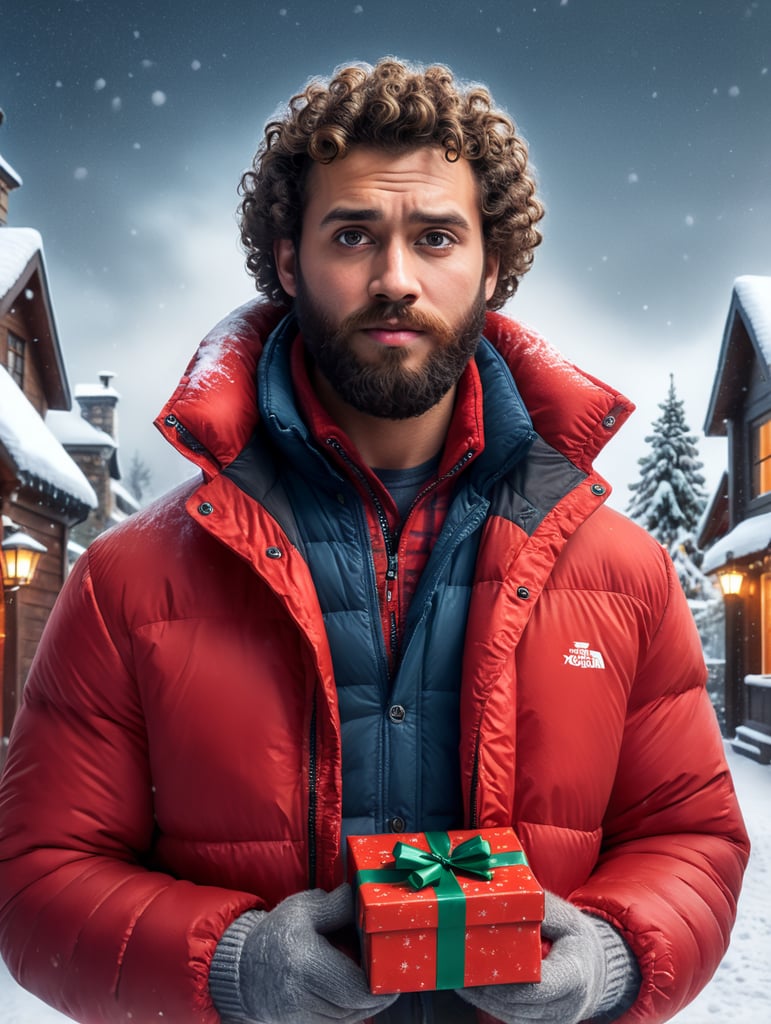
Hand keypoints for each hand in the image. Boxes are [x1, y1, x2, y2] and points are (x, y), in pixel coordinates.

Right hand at [233, 884, 397, 1023]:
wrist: (241, 969)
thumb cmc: (275, 936)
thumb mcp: (302, 909)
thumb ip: (336, 905)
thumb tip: (363, 897)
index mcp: (304, 962)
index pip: (355, 988)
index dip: (380, 987)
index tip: (392, 975)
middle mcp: (301, 995)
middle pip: (356, 1006)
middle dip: (377, 994)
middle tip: (388, 977)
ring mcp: (300, 1017)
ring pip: (349, 1018)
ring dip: (364, 1003)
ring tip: (370, 981)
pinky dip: (350, 1011)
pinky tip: (352, 993)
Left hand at [456, 891, 637, 1023]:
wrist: (595, 969)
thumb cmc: (578, 940)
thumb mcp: (568, 919)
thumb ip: (544, 910)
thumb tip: (516, 895)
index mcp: (574, 976)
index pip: (537, 988)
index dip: (506, 982)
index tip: (482, 967)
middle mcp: (567, 1005)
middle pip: (519, 1004)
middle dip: (487, 990)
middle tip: (459, 971)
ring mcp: (555, 1019)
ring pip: (513, 1016)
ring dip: (484, 1000)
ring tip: (458, 980)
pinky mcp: (543, 1023)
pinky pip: (514, 1019)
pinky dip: (492, 1005)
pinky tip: (472, 990)